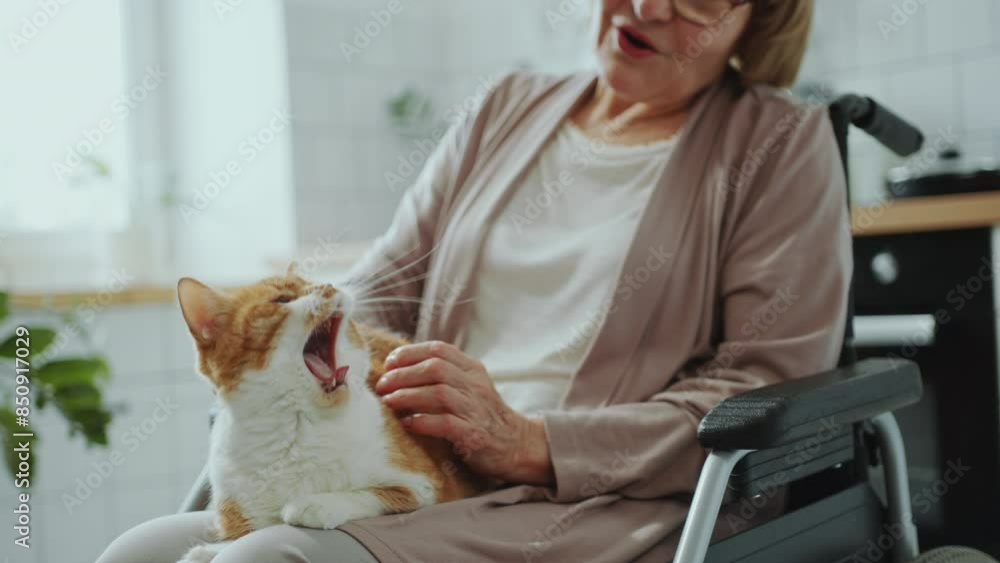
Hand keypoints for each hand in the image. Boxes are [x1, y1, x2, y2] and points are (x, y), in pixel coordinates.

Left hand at [375, 341, 554, 484]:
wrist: (516, 444)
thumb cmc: (483, 415)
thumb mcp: (470, 387)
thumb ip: (444, 376)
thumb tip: (399, 369)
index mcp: (472, 369)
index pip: (439, 350)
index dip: (410, 353)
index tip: (389, 363)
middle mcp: (475, 385)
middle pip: (436, 368)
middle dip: (403, 374)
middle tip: (382, 385)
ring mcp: (476, 409)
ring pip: (439, 393)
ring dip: (408, 395)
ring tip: (388, 401)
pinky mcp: (474, 434)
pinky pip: (445, 423)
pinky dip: (422, 422)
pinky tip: (407, 424)